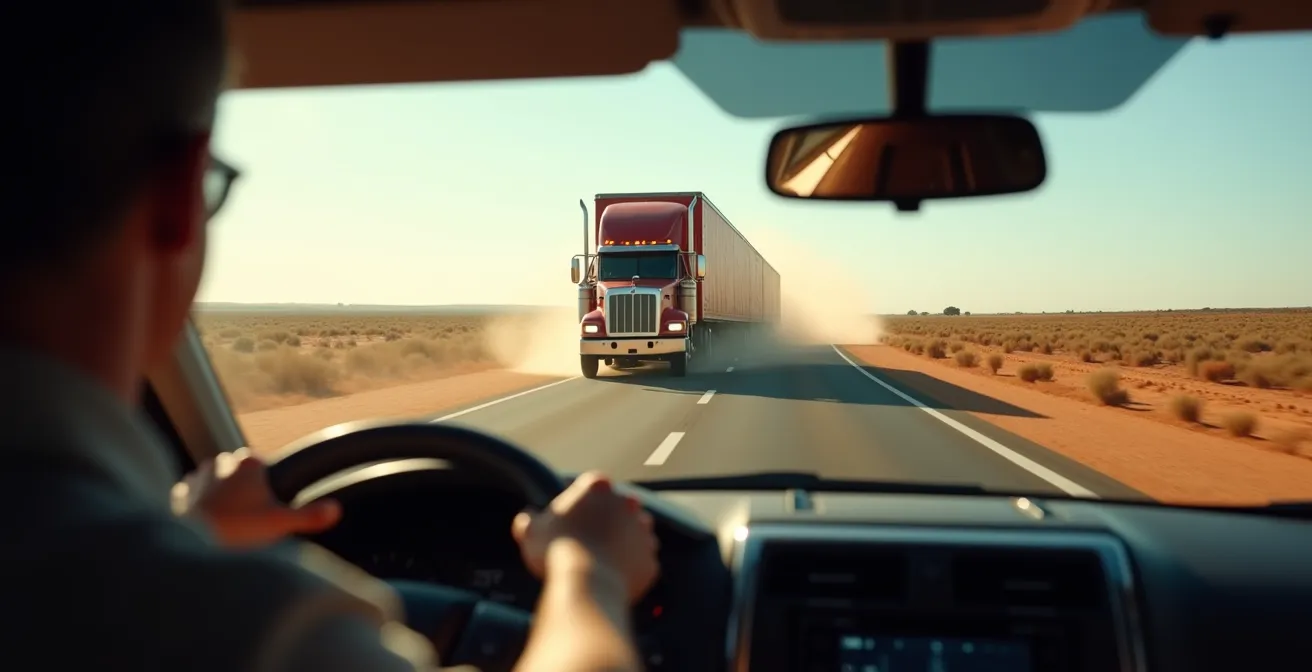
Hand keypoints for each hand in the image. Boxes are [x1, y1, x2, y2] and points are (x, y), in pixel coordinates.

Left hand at [172, 448, 341, 548]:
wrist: (190, 543)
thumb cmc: (237, 529)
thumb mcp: (280, 524)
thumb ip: (310, 516)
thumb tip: (335, 510)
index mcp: (248, 463)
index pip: (263, 465)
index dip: (267, 487)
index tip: (267, 507)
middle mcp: (221, 462)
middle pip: (239, 472)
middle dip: (244, 490)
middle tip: (249, 518)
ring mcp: (198, 477)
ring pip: (215, 481)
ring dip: (221, 496)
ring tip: (228, 523)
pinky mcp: (179, 494)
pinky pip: (194, 496)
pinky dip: (201, 507)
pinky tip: (208, 525)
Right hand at [511, 471, 658, 602]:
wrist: (586, 585)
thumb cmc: (556, 552)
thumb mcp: (531, 531)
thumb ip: (528, 519)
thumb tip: (526, 517)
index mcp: (597, 487)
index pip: (592, 485)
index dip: (582, 501)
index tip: (574, 516)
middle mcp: (626, 503)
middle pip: (618, 507)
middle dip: (607, 520)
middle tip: (588, 538)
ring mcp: (642, 532)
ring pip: (635, 533)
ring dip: (624, 542)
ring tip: (602, 560)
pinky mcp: (649, 559)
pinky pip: (641, 563)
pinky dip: (630, 569)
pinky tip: (612, 578)